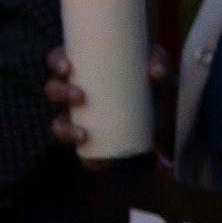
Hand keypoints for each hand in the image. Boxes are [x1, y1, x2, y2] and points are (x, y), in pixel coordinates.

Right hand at [44, 45, 170, 162]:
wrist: (168, 107)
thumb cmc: (153, 76)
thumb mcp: (157, 64)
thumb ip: (159, 61)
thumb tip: (155, 70)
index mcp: (85, 65)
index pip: (59, 60)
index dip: (56, 61)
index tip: (67, 67)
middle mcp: (76, 90)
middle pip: (53, 90)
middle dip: (60, 93)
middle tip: (80, 97)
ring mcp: (81, 116)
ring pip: (59, 123)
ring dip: (64, 130)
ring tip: (83, 135)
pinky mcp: (94, 139)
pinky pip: (83, 153)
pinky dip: (89, 160)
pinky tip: (98, 162)